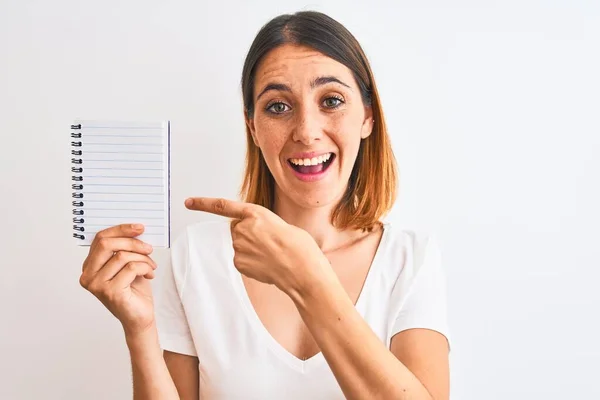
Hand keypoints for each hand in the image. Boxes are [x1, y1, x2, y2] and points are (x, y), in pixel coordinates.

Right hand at [79, 224, 157, 336]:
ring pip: (122, 255)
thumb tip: (134, 229)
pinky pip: (132, 268)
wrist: (139, 317)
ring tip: (151, 266)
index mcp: (89, 266)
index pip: (100, 239)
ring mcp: (97, 285)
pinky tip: (150, 275)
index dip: (120, 229)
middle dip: (132, 242)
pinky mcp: (111, 292)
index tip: (139, 227)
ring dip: (143, 258)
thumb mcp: (128, 264)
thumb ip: (124, 249)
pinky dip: (146, 267)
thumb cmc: (134, 290)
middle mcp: (88, 275)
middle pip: (107, 244)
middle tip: (148, 247)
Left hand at [185, 197, 325, 293]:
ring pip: (240, 246)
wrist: (301, 268)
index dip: (203, 203)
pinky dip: (252, 263)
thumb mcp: (281, 225)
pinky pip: (241, 260)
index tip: (188, 202)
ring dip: (252, 249)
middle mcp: (242, 228)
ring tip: (272, 255)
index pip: (222, 206)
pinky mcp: (238, 262)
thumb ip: (262, 226)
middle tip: (269, 243)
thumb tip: (255, 238)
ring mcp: (238, 246)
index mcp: (256, 213)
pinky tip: (266, 264)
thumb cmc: (298, 246)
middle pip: (238, 230)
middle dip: (249, 235)